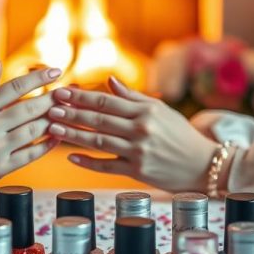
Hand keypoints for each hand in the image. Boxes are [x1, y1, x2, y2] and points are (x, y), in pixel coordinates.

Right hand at [0, 61, 61, 194]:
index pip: (15, 87)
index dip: (38, 78)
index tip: (56, 71)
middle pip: (29, 108)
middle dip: (52, 99)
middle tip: (67, 93)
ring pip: (34, 131)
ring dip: (52, 121)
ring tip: (64, 113)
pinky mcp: (1, 168)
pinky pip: (31, 155)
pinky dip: (46, 145)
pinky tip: (56, 137)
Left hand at [47, 75, 218, 191]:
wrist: (204, 165)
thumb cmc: (180, 134)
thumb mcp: (161, 110)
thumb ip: (133, 97)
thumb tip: (108, 81)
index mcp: (146, 111)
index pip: (106, 101)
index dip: (82, 96)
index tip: (62, 92)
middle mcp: (141, 130)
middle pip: (99, 120)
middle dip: (72, 113)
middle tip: (50, 108)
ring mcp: (138, 152)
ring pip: (99, 142)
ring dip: (74, 135)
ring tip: (54, 128)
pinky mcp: (137, 172)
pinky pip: (107, 166)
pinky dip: (88, 162)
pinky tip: (71, 157)